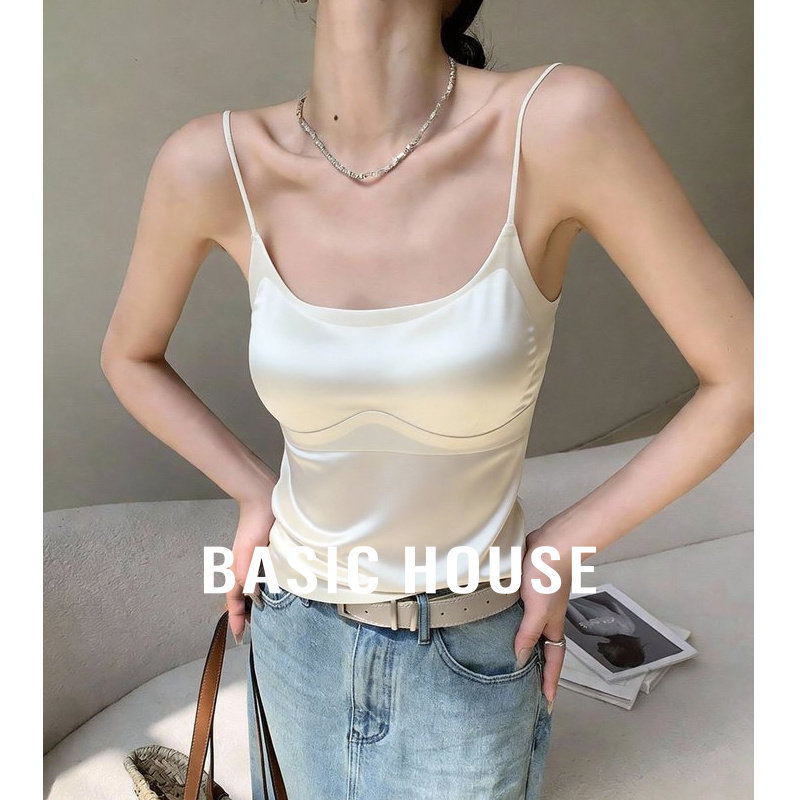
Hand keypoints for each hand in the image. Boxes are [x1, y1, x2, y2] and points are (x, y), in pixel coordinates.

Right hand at [227, 498, 273, 644]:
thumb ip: (248, 575)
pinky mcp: (263, 553)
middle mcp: (243, 567)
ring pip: (250, 587)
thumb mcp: (250, 553)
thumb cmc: (255, 525)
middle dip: (243, 613)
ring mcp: (252, 560)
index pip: (233, 599)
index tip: (239, 636)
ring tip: (261, 616)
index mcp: (237, 569)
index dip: (235, 618)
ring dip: (253, 602)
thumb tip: (251, 598)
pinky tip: (273, 591)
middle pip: (239, 596)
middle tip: (251, 630)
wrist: (263, 500)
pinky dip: (262, 588)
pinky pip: (259, 576)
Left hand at [513, 526, 572, 712]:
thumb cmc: (548, 576)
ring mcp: (535, 605)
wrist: (550, 544)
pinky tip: (495, 625)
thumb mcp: (537, 610)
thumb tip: (520, 659)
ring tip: (504, 661)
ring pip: (527, 632)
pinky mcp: (524, 591)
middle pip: (541, 650)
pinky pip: (517, 614)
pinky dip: (509, 624)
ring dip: (520, 646)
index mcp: (552, 627)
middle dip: (536, 670)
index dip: (550, 683)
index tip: (547, 704)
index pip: (553, 662)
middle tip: (525, 688)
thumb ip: (528, 634)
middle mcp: (545, 619)